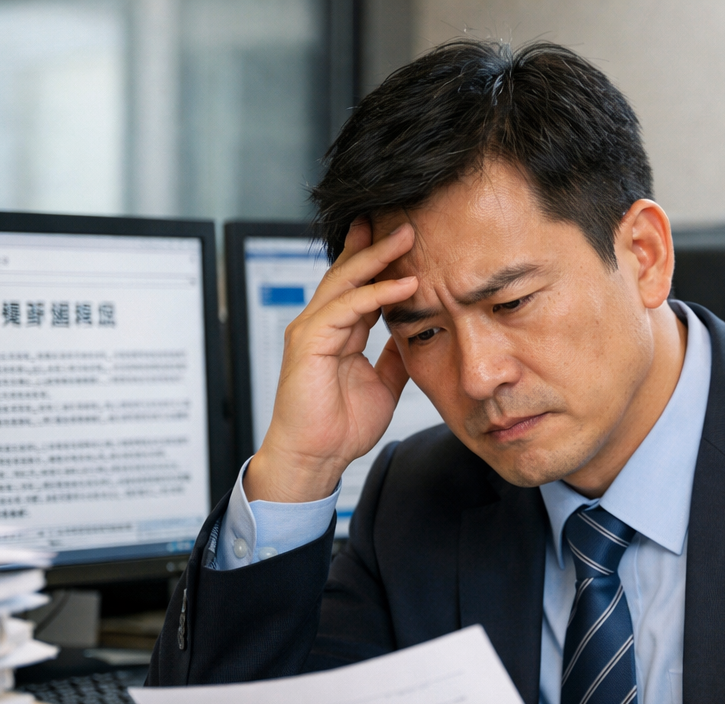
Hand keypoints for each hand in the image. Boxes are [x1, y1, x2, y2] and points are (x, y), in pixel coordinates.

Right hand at [244, 220, 417, 503]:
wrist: (316, 458)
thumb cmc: (339, 429)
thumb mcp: (382, 384)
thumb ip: (394, 356)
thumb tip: (416, 335)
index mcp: (338, 333)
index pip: (359, 286)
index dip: (381, 263)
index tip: (408, 243)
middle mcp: (321, 325)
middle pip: (349, 273)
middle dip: (377, 246)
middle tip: (408, 223)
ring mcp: (311, 330)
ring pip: (345, 281)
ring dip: (378, 259)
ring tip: (408, 238)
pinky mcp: (308, 342)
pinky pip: (346, 308)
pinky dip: (375, 294)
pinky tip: (403, 285)